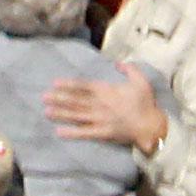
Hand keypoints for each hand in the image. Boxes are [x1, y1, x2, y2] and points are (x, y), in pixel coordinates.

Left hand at [43, 61, 168, 153]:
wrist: (150, 126)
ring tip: (46, 111)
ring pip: (77, 115)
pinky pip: (84, 133)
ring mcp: (100, 119)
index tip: (55, 83)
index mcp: (107, 91)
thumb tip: (117, 63)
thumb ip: (128, 69)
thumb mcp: (141, 80)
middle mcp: (100, 104)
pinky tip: (59, 132)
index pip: (83, 87)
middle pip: (76, 100)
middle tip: (44, 97)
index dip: (68, 85)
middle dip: (59, 98)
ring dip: (61, 113)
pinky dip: (71, 132)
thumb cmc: (146, 103)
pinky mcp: (102, 133)